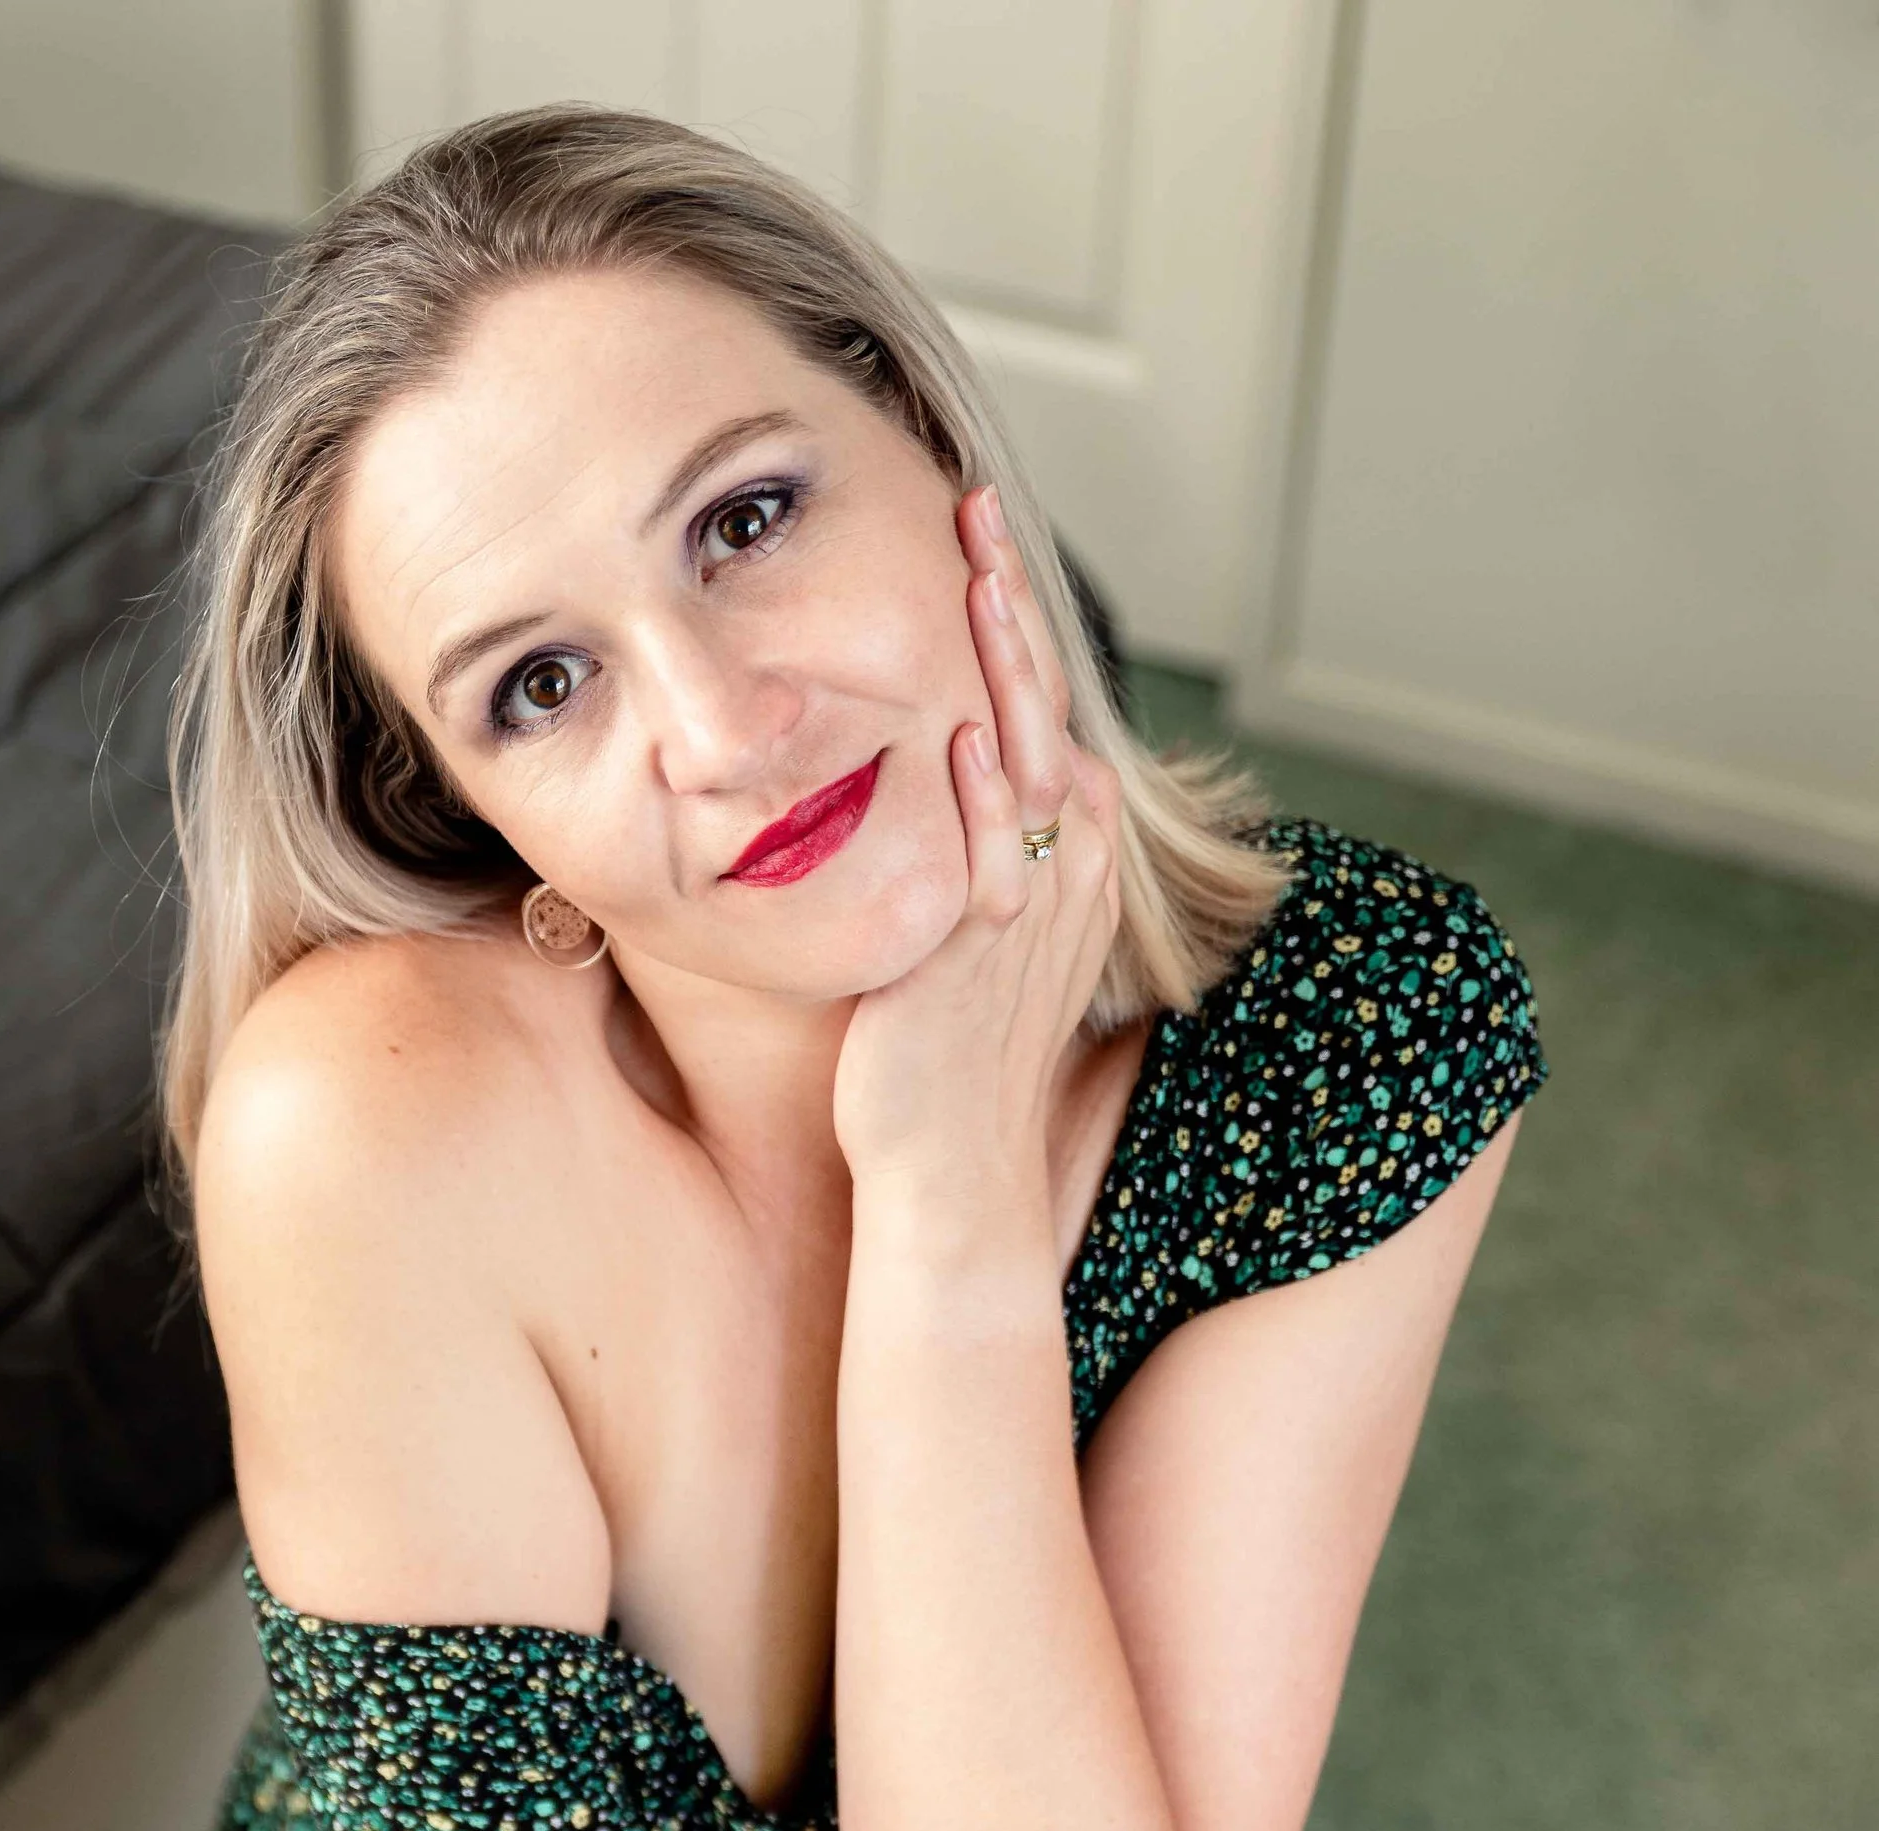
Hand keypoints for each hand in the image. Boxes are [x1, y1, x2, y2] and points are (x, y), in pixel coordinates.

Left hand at [831, 481, 1123, 1192]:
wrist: (948, 1159)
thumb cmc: (943, 1047)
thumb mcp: (967, 924)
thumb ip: (967, 844)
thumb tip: (927, 767)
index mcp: (1066, 850)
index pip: (1039, 703)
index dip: (1011, 617)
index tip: (978, 536)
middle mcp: (1065, 867)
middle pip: (1044, 703)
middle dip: (1012, 604)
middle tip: (980, 507)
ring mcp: (1033, 908)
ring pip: (1029, 760)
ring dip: (1005, 667)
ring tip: (980, 576)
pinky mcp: (987, 955)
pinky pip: (994, 860)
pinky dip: (985, 798)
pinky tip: (963, 735)